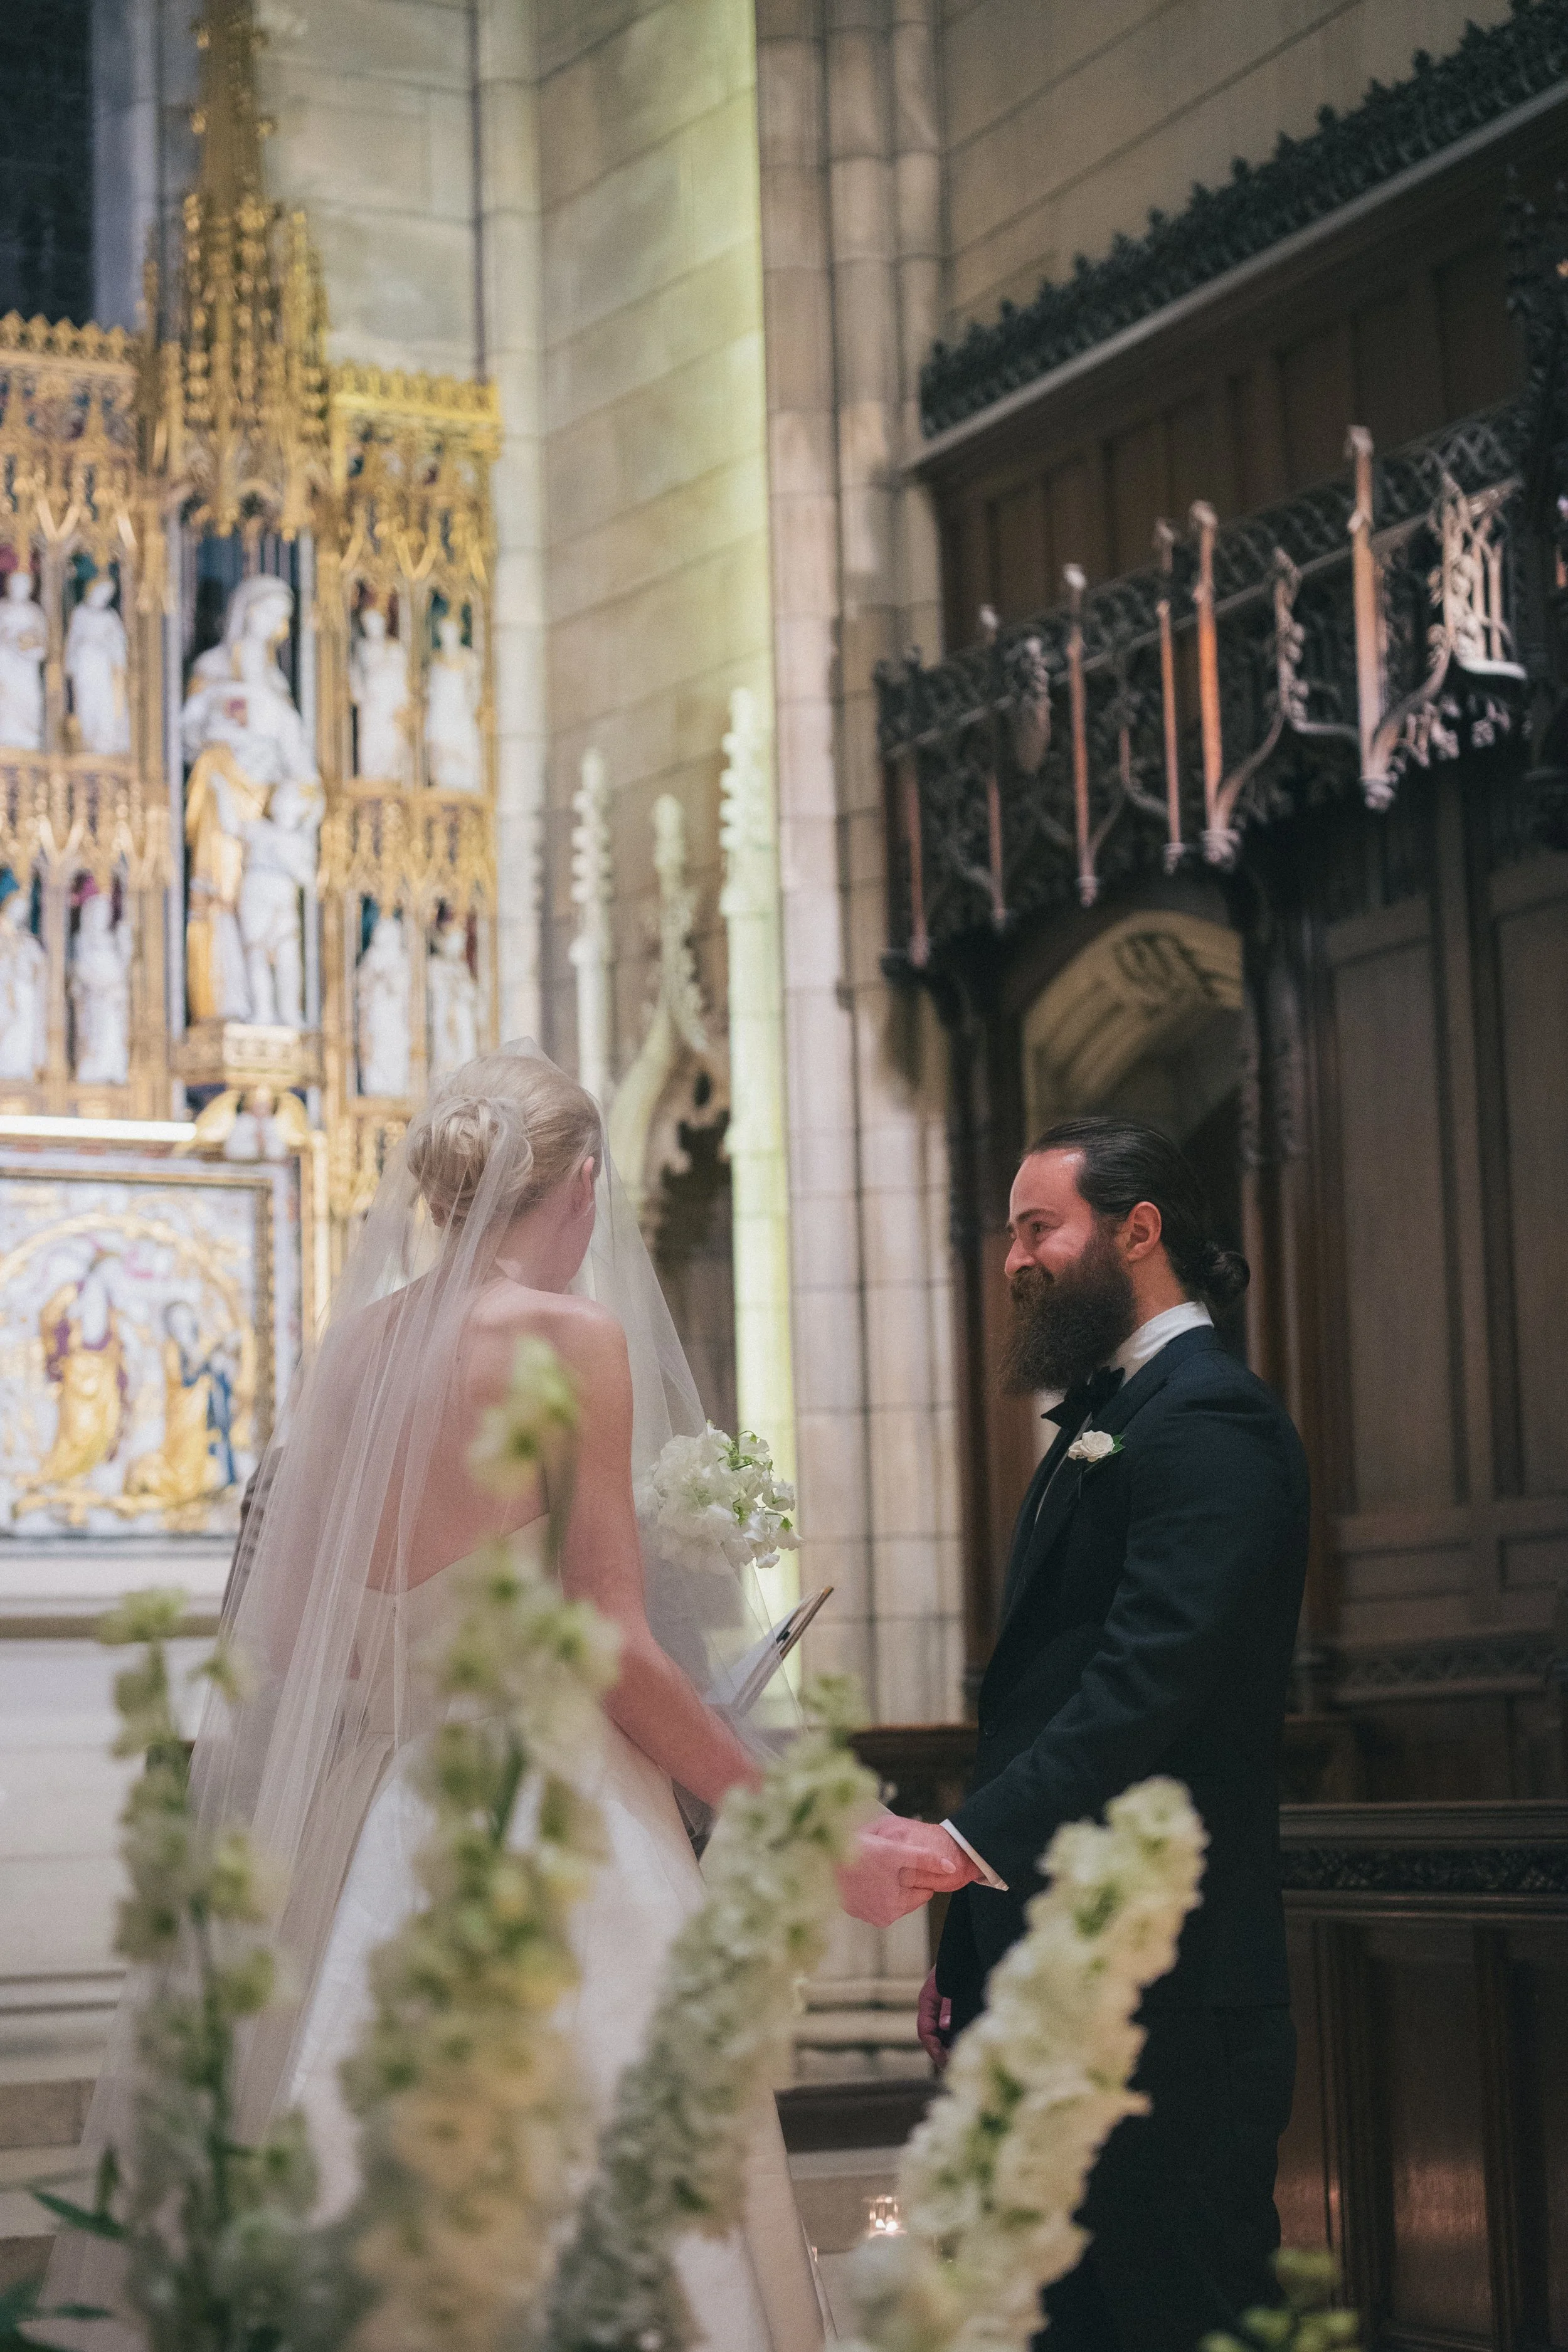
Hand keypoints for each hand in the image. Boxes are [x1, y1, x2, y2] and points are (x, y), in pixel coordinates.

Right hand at [835, 1816, 976, 1927]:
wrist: (823, 1854)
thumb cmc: (863, 1852)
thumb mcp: (898, 1852)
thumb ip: (927, 1860)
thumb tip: (952, 1868)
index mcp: (893, 1909)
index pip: (920, 1893)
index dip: (917, 1874)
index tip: (905, 1860)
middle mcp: (878, 1918)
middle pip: (904, 1894)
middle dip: (901, 1878)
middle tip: (889, 1859)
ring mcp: (861, 1914)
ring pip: (887, 1894)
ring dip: (886, 1880)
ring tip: (875, 1861)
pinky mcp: (848, 1906)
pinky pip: (869, 1894)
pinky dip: (871, 1883)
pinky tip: (864, 1867)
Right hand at [916, 1966, 952, 2067]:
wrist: (961, 1948)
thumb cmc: (956, 1963)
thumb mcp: (950, 1985)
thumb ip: (947, 2005)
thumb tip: (945, 2027)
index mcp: (926, 2000)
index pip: (924, 2031)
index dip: (933, 2049)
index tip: (945, 2062)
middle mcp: (930, 2004)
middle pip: (931, 2034)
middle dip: (939, 2051)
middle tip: (953, 2066)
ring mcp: (939, 2004)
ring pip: (938, 2031)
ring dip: (946, 2045)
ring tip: (958, 2058)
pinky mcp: (948, 2004)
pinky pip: (946, 2024)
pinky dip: (952, 2036)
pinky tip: (962, 2042)